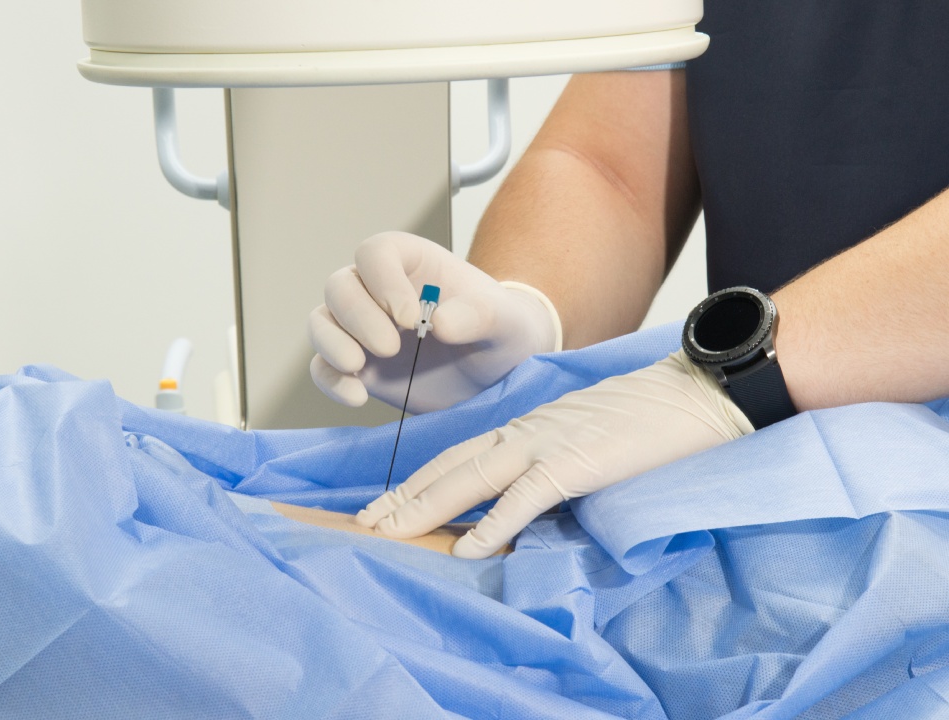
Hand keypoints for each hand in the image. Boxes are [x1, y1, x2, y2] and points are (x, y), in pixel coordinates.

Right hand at [309, 231, 561, 413]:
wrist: (498, 373)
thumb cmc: (502, 331)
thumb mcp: (505, 321)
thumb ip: (478, 316)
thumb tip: (439, 322)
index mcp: (412, 263)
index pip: (375, 253)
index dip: (383, 281)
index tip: (411, 316)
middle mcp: (378, 291)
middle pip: (339, 286)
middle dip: (357, 316)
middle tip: (391, 346)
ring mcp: (362, 329)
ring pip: (321, 322)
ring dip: (332, 343)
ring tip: (359, 366)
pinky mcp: (357, 367)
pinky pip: (323, 367)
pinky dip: (330, 380)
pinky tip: (358, 396)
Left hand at [356, 352, 754, 557]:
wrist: (692, 392)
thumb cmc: (645, 419)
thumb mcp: (582, 437)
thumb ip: (550, 461)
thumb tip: (527, 497)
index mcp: (525, 428)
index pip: (457, 457)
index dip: (417, 483)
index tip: (384, 506)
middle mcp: (524, 433)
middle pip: (449, 467)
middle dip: (402, 498)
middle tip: (361, 524)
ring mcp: (547, 445)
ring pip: (471, 478)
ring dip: (425, 507)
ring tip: (387, 533)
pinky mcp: (577, 462)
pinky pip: (526, 497)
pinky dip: (494, 523)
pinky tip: (467, 547)